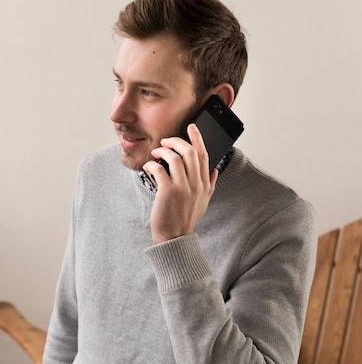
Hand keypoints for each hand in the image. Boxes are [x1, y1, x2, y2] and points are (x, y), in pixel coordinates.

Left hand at [142, 124, 217, 243]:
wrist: (175, 236)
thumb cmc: (186, 218)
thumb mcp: (204, 201)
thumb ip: (209, 184)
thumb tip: (214, 169)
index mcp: (204, 183)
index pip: (203, 154)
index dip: (197, 138)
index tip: (191, 127)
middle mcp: (196, 183)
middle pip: (190, 151)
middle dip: (176, 141)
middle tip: (166, 141)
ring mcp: (182, 187)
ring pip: (175, 157)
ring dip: (163, 151)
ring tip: (156, 154)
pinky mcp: (167, 191)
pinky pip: (159, 169)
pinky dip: (151, 165)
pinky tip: (148, 167)